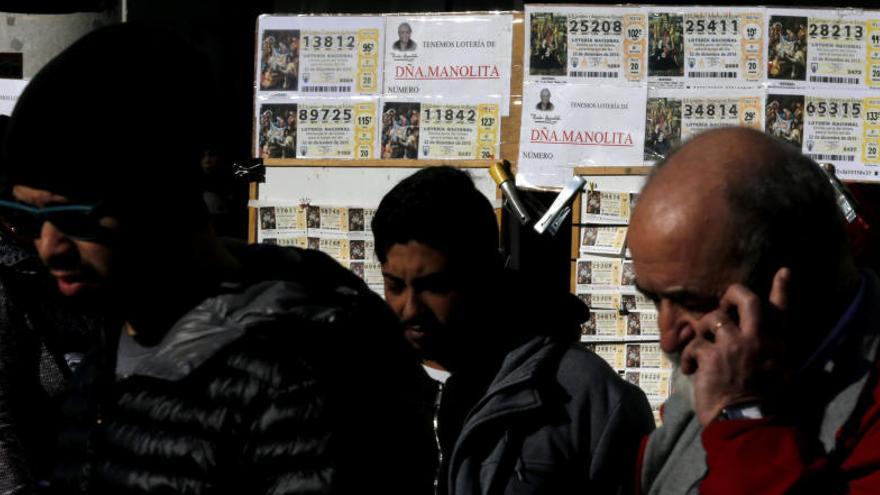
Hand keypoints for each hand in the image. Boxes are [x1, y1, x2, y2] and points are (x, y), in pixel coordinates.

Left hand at [682, 268, 790, 425]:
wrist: (747, 424)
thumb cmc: (763, 405)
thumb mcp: (781, 377)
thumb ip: (777, 357)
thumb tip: (785, 353)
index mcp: (775, 345)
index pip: (782, 312)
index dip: (782, 289)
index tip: (784, 271)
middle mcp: (756, 340)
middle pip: (746, 300)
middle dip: (732, 294)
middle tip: (723, 303)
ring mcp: (733, 346)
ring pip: (712, 318)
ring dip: (702, 331)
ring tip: (700, 348)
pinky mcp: (711, 356)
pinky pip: (693, 343)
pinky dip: (687, 357)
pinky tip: (690, 370)